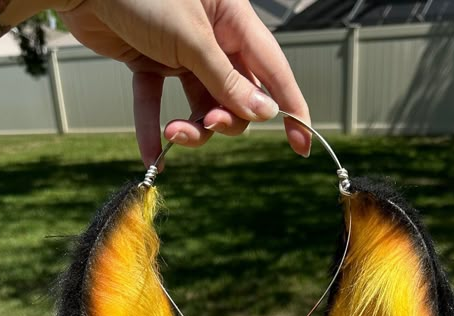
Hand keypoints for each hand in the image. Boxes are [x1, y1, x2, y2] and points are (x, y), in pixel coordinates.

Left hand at [55, 0, 310, 164]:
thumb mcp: (190, 39)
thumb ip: (224, 80)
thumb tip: (263, 114)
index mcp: (234, 21)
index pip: (273, 71)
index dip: (291, 108)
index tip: (302, 144)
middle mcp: (213, 39)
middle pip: (236, 98)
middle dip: (225, 120)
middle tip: (208, 126)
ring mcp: (182, 53)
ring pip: (200, 107)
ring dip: (191, 129)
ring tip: (173, 134)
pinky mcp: (150, 62)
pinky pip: (159, 103)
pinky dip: (153, 128)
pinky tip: (151, 156)